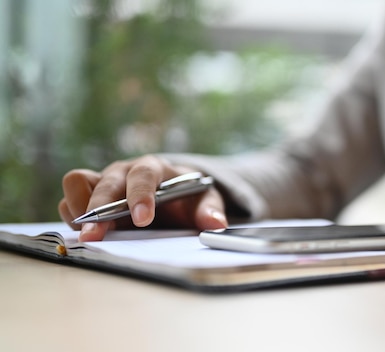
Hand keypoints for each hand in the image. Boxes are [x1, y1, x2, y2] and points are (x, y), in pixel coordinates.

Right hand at [58, 155, 227, 240]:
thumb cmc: (186, 195)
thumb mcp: (204, 200)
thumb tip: (215, 224)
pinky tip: (84, 233)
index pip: (144, 175)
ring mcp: (105, 182)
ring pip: (77, 182)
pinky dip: (72, 216)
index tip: (143, 219)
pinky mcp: (90, 196)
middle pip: (106, 180)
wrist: (173, 193)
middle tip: (96, 235)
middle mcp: (125, 171)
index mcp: (155, 168)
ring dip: (80, 208)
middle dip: (100, 207)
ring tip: (88, 233)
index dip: (141, 195)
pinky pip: (69, 200)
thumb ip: (210, 210)